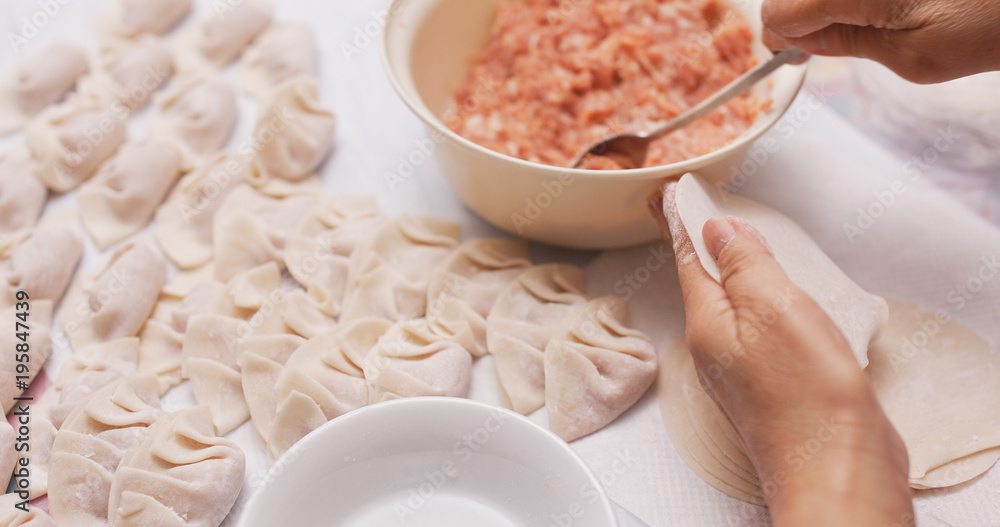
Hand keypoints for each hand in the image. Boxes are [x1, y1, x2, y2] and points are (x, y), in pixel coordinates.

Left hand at [652, 182, 912, 526]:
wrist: (837, 468)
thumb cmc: (806, 394)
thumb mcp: (772, 308)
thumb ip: (743, 265)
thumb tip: (717, 228)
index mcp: (707, 322)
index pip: (687, 258)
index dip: (679, 221)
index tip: (666, 193)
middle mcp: (717, 346)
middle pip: (705, 282)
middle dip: (701, 245)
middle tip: (695, 210)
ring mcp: (744, 368)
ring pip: (734, 306)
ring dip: (733, 272)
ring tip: (736, 243)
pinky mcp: (775, 384)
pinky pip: (760, 329)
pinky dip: (763, 303)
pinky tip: (778, 299)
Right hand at [761, 0, 999, 82]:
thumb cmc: (992, 20)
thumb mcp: (916, 57)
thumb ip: (849, 44)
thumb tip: (806, 39)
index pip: (779, 10)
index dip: (782, 37)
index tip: (795, 51)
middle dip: (801, 9)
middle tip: (831, 32)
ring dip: (827, 0)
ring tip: (867, 12)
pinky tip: (881, 2)